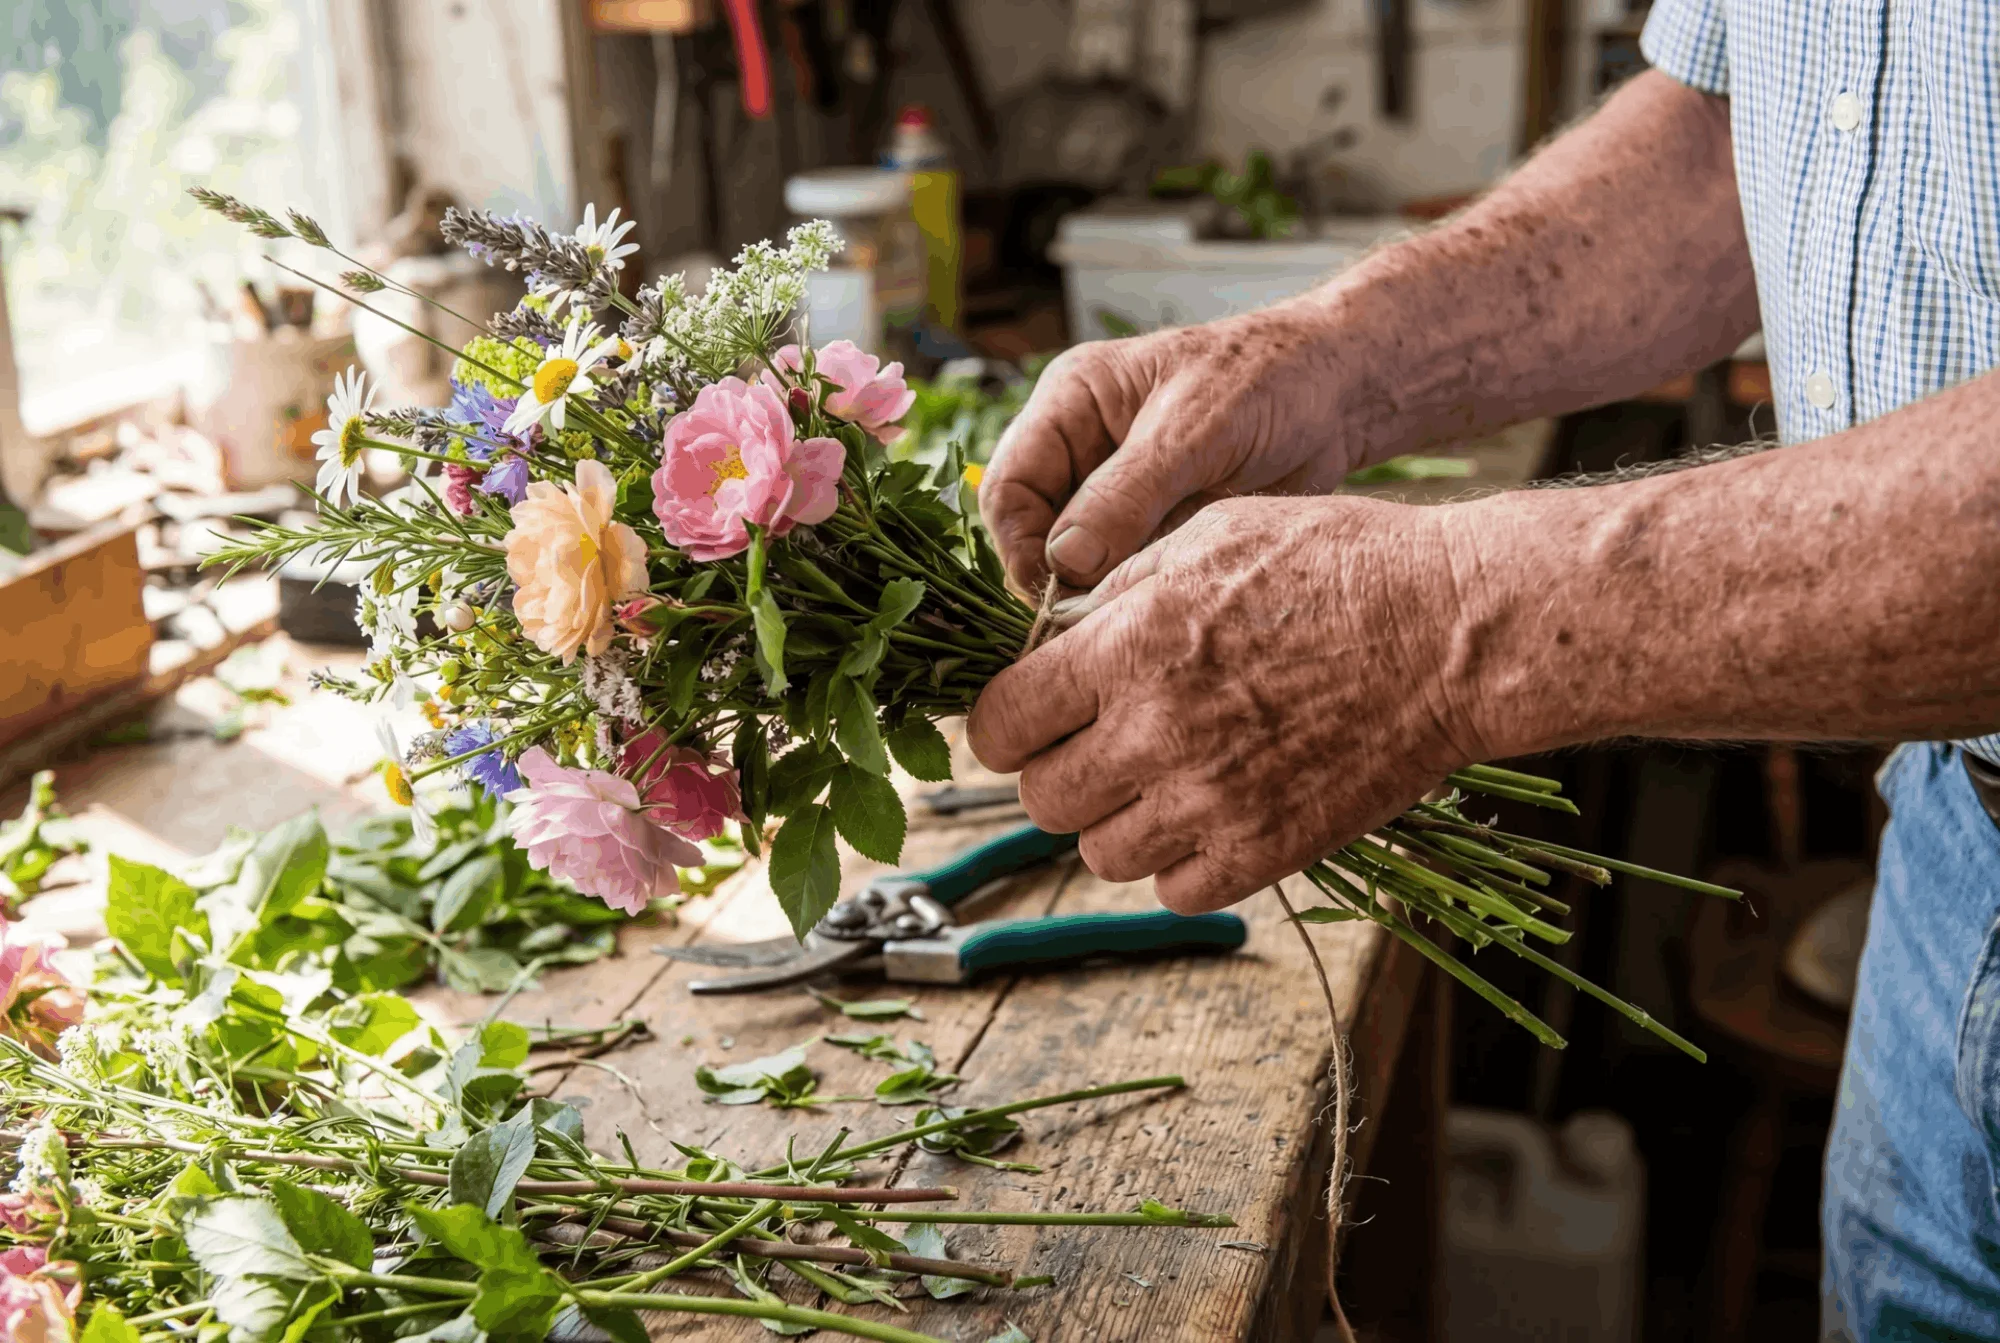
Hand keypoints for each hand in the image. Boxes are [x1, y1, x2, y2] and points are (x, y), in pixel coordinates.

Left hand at [967, 495, 1487, 911]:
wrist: (1455, 630)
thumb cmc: (1340, 563)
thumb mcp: (1211, 534)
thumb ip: (1119, 590)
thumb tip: (1054, 638)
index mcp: (1130, 645)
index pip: (1001, 722)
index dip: (1003, 723)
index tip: (1024, 718)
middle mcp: (1156, 731)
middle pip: (1040, 797)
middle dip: (1055, 770)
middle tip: (1094, 744)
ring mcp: (1212, 801)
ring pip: (1098, 852)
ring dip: (1114, 819)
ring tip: (1158, 777)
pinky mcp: (1266, 851)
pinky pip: (1172, 889)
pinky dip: (1177, 861)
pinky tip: (1208, 812)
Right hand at [978, 307, 1364, 593]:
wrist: (1341, 395)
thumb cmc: (1267, 380)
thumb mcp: (1194, 431)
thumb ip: (1126, 494)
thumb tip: (1064, 561)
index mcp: (1070, 403)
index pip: (1008, 486)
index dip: (1020, 545)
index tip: (1055, 593)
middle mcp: (1080, 451)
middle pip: (1032, 532)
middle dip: (1057, 578)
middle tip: (1094, 619)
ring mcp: (1116, 495)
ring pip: (1076, 563)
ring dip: (1098, 593)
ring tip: (1138, 611)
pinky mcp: (1153, 530)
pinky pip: (1123, 575)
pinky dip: (1135, 596)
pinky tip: (1164, 606)